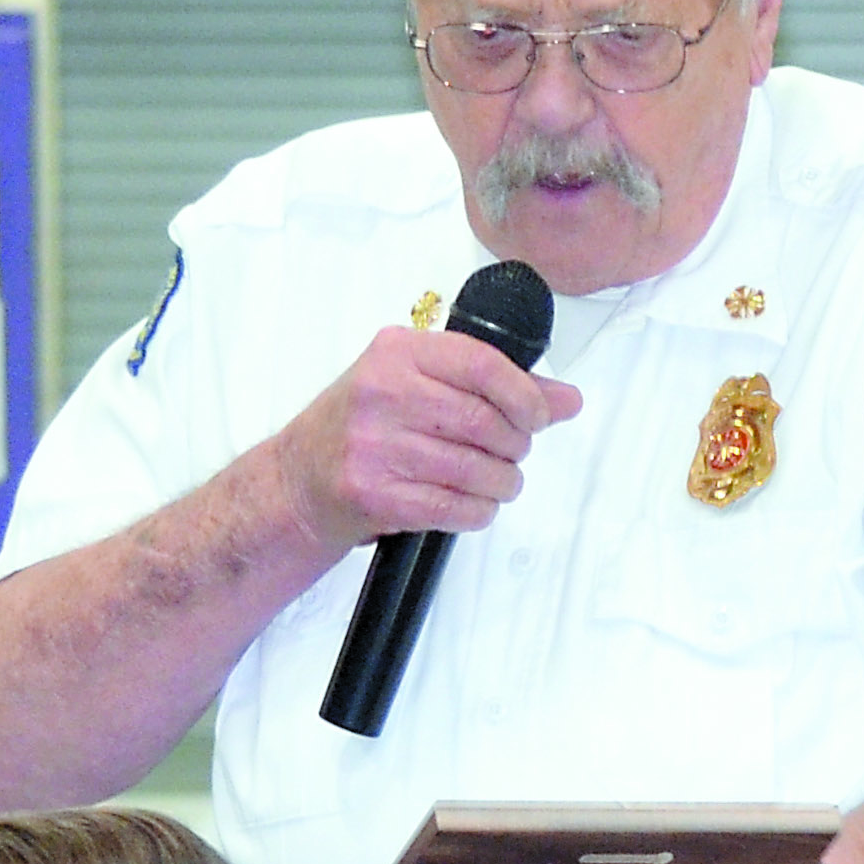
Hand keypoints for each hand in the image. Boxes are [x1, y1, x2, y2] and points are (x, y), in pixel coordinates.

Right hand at [270, 327, 583, 553]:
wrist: (297, 481)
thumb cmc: (362, 426)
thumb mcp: (416, 384)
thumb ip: (492, 386)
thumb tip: (566, 400)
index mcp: (398, 352)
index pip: (482, 364)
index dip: (526, 396)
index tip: (539, 417)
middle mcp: (383, 393)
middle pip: (484, 422)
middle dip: (515, 446)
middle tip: (513, 454)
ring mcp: (375, 446)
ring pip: (474, 469)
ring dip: (501, 483)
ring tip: (497, 482)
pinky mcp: (375, 494)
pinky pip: (454, 507)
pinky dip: (478, 511)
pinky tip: (474, 505)